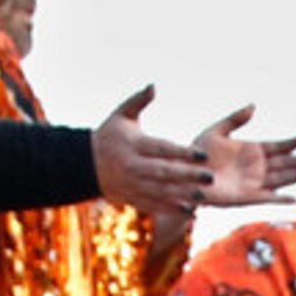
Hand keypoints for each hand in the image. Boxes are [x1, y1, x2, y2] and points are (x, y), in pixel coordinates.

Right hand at [91, 85, 216, 218]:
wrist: (84, 165)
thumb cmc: (108, 135)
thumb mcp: (121, 115)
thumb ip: (138, 100)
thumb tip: (154, 86)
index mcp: (134, 145)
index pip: (163, 149)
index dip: (183, 153)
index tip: (204, 155)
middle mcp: (133, 167)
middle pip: (164, 172)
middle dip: (188, 176)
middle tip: (211, 176)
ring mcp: (132, 185)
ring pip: (161, 192)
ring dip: (183, 195)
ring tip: (204, 196)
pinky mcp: (131, 198)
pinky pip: (153, 205)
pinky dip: (171, 209)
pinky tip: (189, 210)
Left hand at [188, 104, 295, 208]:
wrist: (184, 174)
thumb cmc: (196, 154)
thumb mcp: (216, 131)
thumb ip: (235, 119)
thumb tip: (254, 106)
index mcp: (250, 150)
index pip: (275, 147)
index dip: (289, 144)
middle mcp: (254, 167)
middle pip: (282, 163)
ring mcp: (251, 183)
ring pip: (279, 179)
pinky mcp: (245, 198)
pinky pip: (266, 199)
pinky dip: (280, 199)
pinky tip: (295, 198)